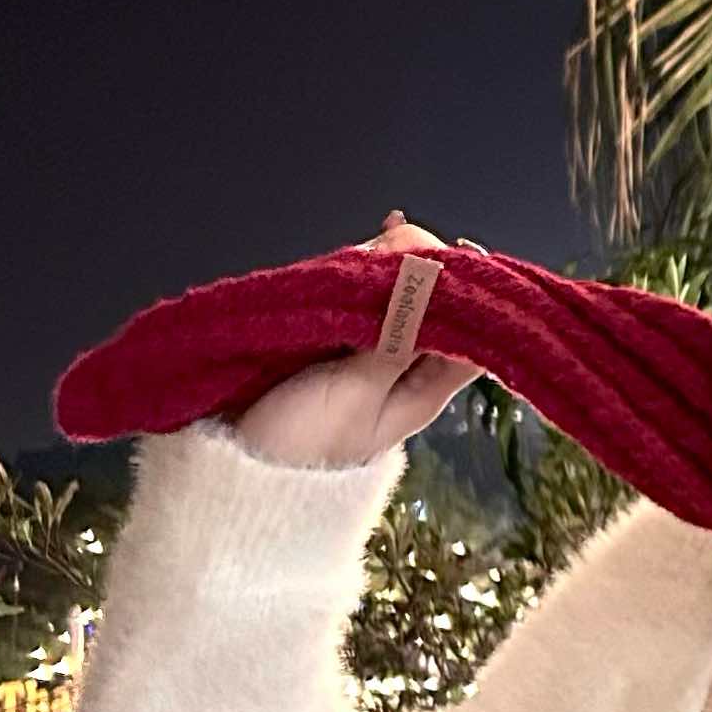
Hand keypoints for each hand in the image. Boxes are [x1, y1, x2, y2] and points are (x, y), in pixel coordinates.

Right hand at [229, 213, 483, 467]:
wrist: (237, 474)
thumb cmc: (302, 448)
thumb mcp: (357, 393)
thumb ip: (396, 341)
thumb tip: (437, 291)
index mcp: (427, 390)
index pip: (474, 335)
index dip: (472, 295)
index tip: (458, 257)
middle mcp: (406, 370)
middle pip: (435, 308)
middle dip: (426, 270)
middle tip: (406, 240)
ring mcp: (368, 354)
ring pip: (397, 298)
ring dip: (392, 266)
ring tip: (388, 237)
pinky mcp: (331, 342)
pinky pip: (356, 299)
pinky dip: (361, 272)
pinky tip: (370, 242)